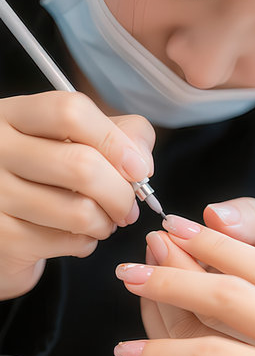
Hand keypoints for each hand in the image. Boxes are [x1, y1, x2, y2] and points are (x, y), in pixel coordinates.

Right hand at [0, 91, 154, 299]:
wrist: (3, 222)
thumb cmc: (44, 177)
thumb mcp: (76, 141)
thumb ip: (117, 134)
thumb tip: (140, 158)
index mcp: (15, 116)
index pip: (70, 112)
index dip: (115, 140)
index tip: (138, 167)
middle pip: (82, 165)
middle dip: (121, 194)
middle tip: (128, 207)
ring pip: (79, 211)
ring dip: (106, 223)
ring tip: (103, 221)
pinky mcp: (2, 238)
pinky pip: (67, 242)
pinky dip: (86, 243)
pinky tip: (78, 236)